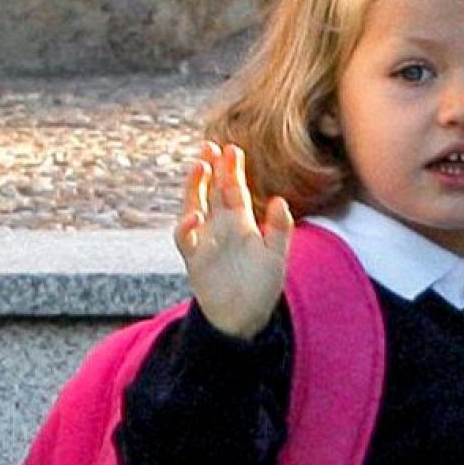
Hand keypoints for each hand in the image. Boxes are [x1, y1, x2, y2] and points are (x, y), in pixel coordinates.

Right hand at [174, 141, 293, 338]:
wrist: (244, 317)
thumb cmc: (261, 287)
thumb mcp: (276, 257)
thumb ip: (279, 230)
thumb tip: (279, 200)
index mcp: (241, 222)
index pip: (234, 189)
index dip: (232, 170)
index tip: (232, 149)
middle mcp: (220, 226)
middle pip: (212, 190)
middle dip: (211, 168)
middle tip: (210, 146)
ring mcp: (205, 240)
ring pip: (194, 205)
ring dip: (195, 187)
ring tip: (200, 167)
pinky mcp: (193, 258)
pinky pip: (184, 238)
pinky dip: (186, 227)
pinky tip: (194, 216)